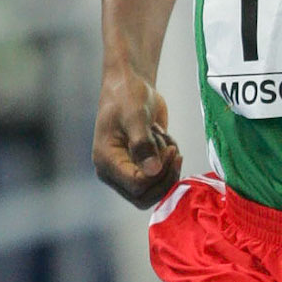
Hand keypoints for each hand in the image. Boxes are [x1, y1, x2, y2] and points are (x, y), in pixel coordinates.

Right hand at [93, 67, 181, 206]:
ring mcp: (128, 171)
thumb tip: (152, 171)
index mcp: (107, 161)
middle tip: (175, 152)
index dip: (158, 175)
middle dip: (166, 177)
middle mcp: (115, 172)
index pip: (136, 185)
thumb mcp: (135, 116)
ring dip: (168, 168)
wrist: (130, 85)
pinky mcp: (142, 166)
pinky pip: (162, 177)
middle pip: (145, 196)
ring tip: (165, 139)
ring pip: (156, 190)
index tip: (171, 151)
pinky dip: (170, 161)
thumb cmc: (127, 95)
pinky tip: (166, 138)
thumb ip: (143, 144)